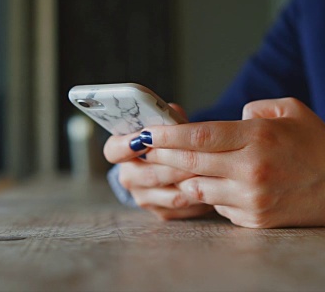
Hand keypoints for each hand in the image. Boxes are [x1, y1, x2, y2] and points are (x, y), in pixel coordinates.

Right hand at [104, 103, 213, 219]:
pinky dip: (198, 197)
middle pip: (149, 175)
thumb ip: (168, 118)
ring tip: (209, 171)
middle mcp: (129, 177)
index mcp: (121, 152)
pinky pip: (181, 208)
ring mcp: (143, 197)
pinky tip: (211, 187)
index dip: (126, 145)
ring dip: (190, 182)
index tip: (145, 137)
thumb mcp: (166, 124)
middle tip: (195, 155)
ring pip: (169, 194)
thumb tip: (174, 113)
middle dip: (174, 165)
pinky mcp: (161, 212)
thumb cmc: (169, 140)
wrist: (173, 165)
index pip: (113, 151)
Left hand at [137, 98, 324, 227]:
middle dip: (161, 155)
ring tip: (169, 167)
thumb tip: (227, 120)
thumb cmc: (319, 145)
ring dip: (182, 177)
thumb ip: (254, 109)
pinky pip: (218, 205)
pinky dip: (210, 194)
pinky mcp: (255, 220)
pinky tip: (213, 184)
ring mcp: (253, 198)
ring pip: (198, 188)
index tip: (146, 131)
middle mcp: (252, 169)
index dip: (168, 134)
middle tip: (141, 150)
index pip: (201, 135)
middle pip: (191, 162)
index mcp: (259, 137)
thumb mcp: (291, 110)